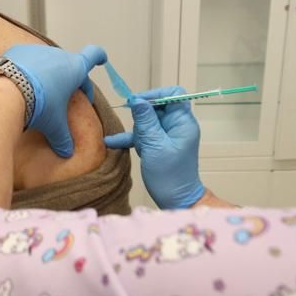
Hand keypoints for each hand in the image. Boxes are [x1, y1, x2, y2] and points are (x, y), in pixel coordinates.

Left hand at [3, 44, 106, 157]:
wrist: (5, 92)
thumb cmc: (38, 104)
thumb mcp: (54, 125)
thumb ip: (62, 138)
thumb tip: (66, 151)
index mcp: (74, 68)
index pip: (93, 56)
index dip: (98, 57)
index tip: (100, 58)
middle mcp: (58, 55)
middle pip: (68, 64)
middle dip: (68, 79)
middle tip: (63, 96)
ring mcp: (37, 50)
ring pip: (46, 62)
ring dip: (45, 74)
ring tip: (37, 94)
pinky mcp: (17, 51)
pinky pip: (25, 60)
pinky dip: (25, 70)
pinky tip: (18, 86)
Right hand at [104, 86, 203, 209]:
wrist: (175, 200)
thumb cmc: (169, 175)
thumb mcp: (155, 146)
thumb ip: (145, 121)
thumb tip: (136, 100)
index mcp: (182, 122)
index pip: (173, 95)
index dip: (156, 95)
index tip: (138, 103)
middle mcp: (177, 125)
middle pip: (157, 107)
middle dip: (143, 118)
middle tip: (138, 133)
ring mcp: (167, 135)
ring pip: (147, 121)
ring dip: (138, 132)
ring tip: (137, 146)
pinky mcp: (158, 145)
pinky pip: (144, 135)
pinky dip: (132, 138)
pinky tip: (112, 142)